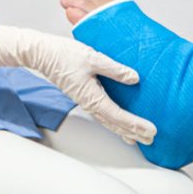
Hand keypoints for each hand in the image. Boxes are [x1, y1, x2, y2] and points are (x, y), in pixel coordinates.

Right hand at [0, 24, 156, 145]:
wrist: (42, 54)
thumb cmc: (64, 54)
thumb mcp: (93, 57)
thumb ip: (114, 69)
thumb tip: (135, 78)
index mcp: (92, 97)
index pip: (119, 116)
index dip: (136, 124)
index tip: (151, 130)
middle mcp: (89, 103)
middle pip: (115, 123)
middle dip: (133, 132)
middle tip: (150, 139)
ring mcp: (86, 101)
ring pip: (108, 121)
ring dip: (124, 130)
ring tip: (137, 138)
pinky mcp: (84, 95)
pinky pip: (102, 114)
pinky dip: (113, 121)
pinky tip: (118, 122)